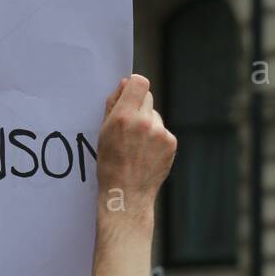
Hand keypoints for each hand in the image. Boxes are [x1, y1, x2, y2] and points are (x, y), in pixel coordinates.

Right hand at [96, 75, 176, 223]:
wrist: (127, 193)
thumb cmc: (110, 164)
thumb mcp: (103, 132)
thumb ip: (113, 105)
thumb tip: (125, 83)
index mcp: (123, 117)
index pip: (139, 82)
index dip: (134, 85)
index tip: (129, 93)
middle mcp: (144, 122)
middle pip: (147, 96)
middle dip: (138, 105)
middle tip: (129, 124)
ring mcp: (160, 133)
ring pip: (154, 115)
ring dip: (147, 123)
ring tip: (136, 145)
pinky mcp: (171, 143)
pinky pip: (163, 130)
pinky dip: (156, 137)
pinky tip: (146, 152)